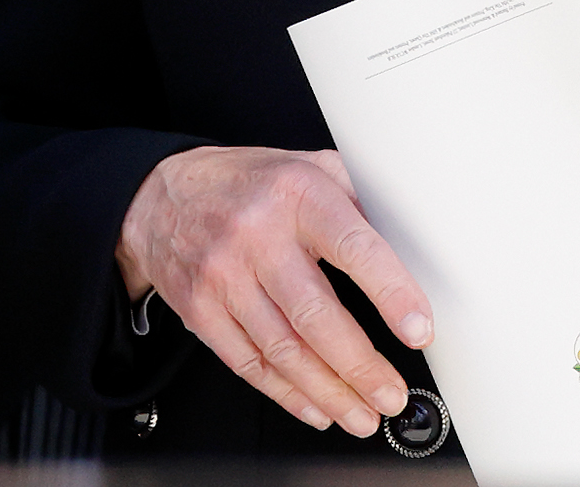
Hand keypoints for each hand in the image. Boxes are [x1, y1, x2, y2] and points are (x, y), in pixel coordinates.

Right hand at [116, 145, 433, 438]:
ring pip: (284, 349)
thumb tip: (415, 243)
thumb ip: (356, 198)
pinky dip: (287, 394)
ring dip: (330, 392)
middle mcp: (256, 233)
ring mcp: (222, 273)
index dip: (390, 291)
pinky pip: (248, 363)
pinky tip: (316, 407)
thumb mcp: (305, 167)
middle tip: (391, 394)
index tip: (418, 330)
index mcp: (296, 193)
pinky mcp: (199, 307)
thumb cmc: (247, 185)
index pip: (351, 245)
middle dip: (361, 367)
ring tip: (363, 413)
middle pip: (315, 316)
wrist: (161, 197)